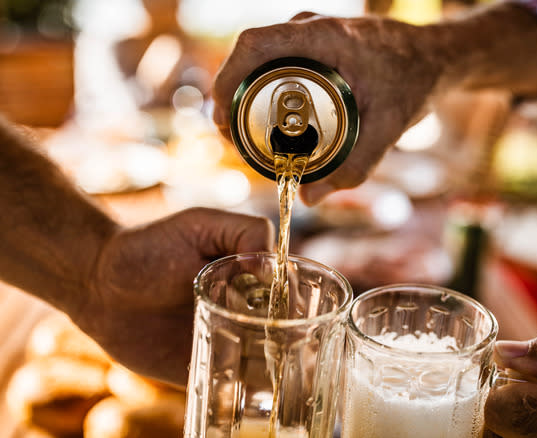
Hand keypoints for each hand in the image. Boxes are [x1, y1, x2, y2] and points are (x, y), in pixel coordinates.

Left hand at [71, 207, 272, 386]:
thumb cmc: (149, 246)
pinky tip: (248, 391)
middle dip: (291, 339)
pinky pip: (231, 385)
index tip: (291, 310)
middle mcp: (244, 310)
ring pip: (265, 362)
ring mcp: (224, 340)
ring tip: (271, 369)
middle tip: (284, 343)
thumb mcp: (200, 224)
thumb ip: (243, 233)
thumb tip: (275, 267)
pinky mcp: (202, 367)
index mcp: (252, 277)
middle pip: (284, 330)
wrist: (97, 284)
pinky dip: (243, 391)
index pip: (289, 293)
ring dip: (274, 368)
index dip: (296, 303)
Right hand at [212, 13, 444, 203]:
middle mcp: (311, 27)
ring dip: (247, 91)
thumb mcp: (390, 127)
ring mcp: (311, 33)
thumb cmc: (415, 81)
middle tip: (231, 136)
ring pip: (262, 58)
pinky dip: (266, 86)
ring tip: (244, 132)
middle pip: (250, 54)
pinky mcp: (316, 42)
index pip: (254, 44)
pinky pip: (278, 60)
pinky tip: (268, 116)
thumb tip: (310, 199)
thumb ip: (355, 167)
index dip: (226, 78)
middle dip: (231, 94)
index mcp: (324, 36)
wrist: (437, 57)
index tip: (221, 117)